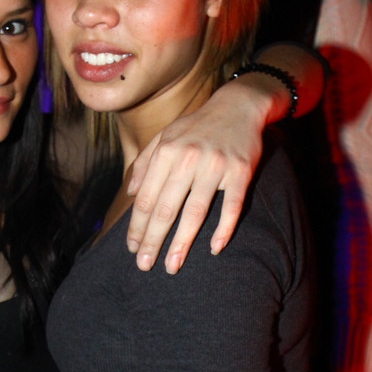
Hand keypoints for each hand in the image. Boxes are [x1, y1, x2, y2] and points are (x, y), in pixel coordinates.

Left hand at [126, 79, 263, 271]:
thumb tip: (130, 193)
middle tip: (144, 265)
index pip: (147, 197)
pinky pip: (232, 206)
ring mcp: (216, 165)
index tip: (132, 248)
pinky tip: (214, 248)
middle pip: (166, 209)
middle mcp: (188, 159)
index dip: (137, 226)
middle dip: (152, 240)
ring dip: (182, 243)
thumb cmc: (197, 125)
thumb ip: (145, 162)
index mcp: (167, 152)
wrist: (238, 105)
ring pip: (195, 212)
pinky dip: (224, 229)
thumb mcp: (165, 135)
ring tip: (171, 266)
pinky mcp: (241, 171)